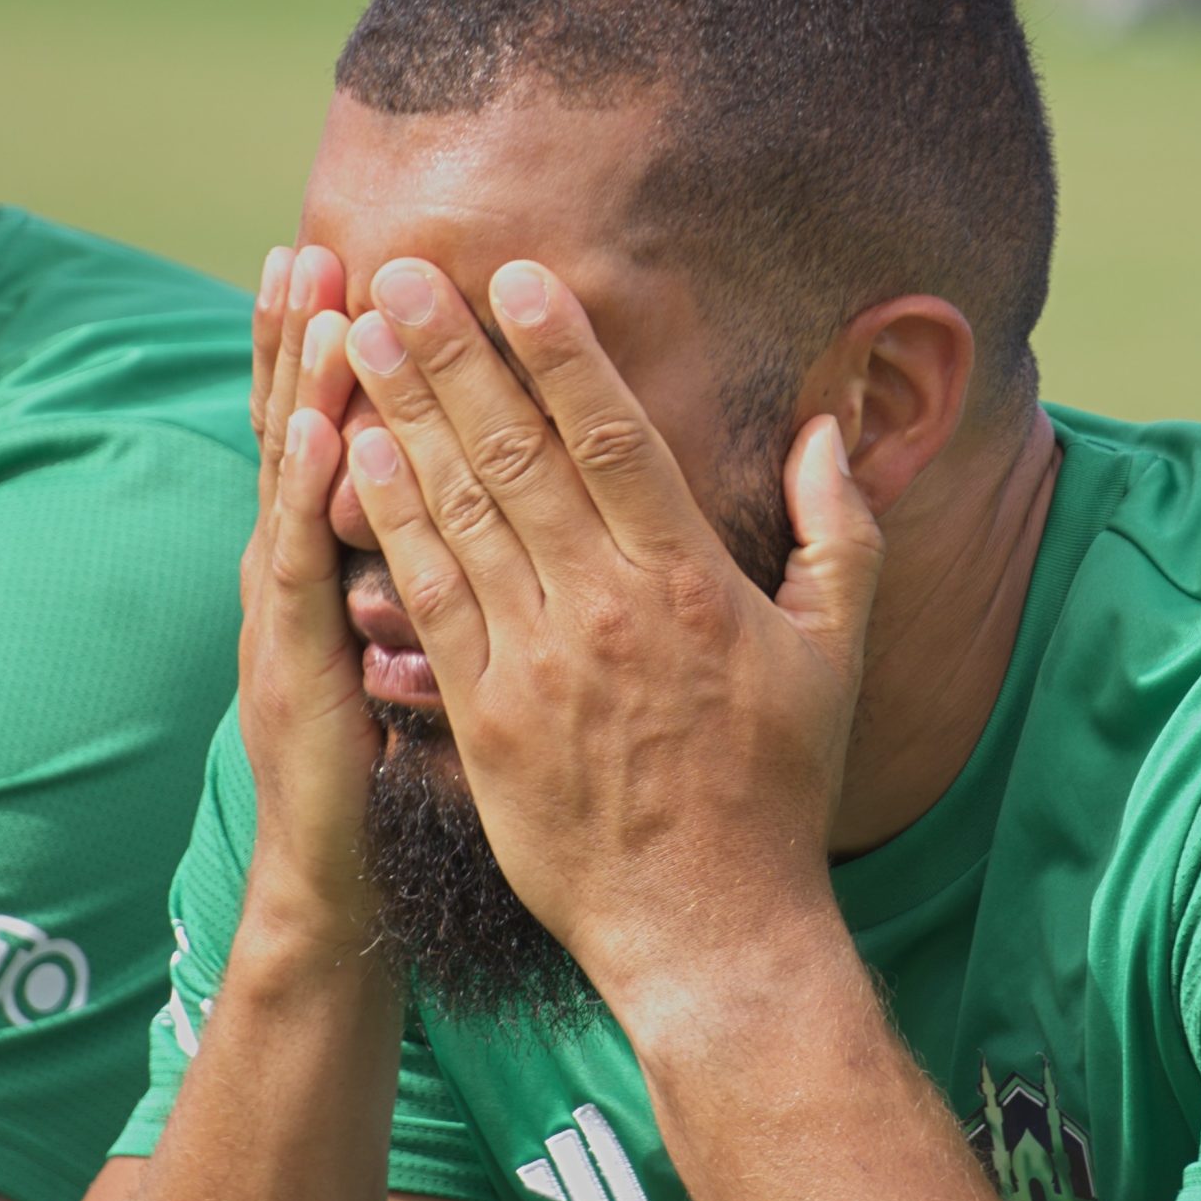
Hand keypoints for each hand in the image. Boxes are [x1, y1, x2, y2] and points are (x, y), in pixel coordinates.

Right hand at [238, 245, 378, 930]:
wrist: (333, 886)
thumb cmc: (384, 771)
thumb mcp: (404, 650)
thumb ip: (421, 568)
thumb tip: (472, 502)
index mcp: (323, 567)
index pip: (329, 439)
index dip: (328, 355)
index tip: (345, 263)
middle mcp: (292, 576)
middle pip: (297, 436)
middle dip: (302, 340)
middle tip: (311, 243)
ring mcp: (284, 621)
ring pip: (291, 484)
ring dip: (302, 388)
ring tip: (319, 298)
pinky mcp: (299, 672)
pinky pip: (304, 572)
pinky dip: (311, 501)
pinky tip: (330, 437)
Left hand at [338, 257, 884, 1002]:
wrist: (707, 926)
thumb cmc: (777, 788)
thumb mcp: (836, 654)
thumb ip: (841, 533)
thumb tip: (825, 430)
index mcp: (691, 581)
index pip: (615, 438)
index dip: (561, 351)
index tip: (515, 279)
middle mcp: (607, 607)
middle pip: (517, 454)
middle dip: (453, 355)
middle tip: (401, 274)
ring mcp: (537, 661)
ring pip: (460, 512)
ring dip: (404, 415)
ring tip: (360, 337)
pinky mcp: (484, 715)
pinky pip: (428, 599)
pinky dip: (392, 522)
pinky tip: (359, 458)